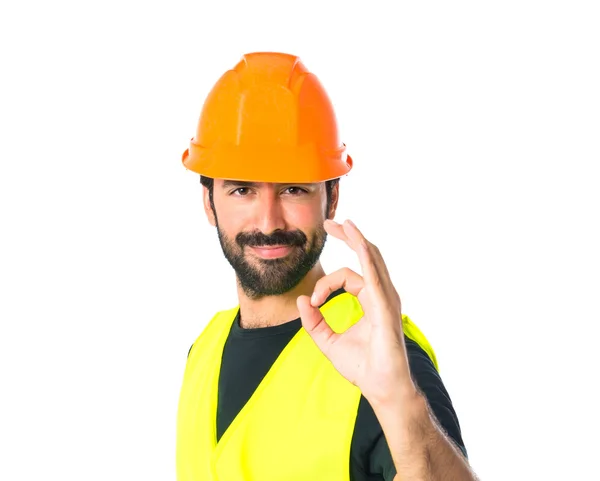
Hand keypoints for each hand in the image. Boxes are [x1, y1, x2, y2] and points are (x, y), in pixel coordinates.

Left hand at [297, 219, 416, 405]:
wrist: (380, 387)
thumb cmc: (362, 366)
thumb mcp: (328, 341)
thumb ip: (313, 321)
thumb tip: (300, 300)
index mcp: (370, 299)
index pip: (346, 277)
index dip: (325, 284)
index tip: (313, 302)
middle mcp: (381, 294)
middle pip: (366, 256)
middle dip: (348, 237)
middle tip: (331, 223)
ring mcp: (386, 298)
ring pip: (372, 259)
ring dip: (356, 239)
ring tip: (342, 223)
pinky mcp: (385, 307)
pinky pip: (373, 275)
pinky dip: (365, 255)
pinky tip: (355, 239)